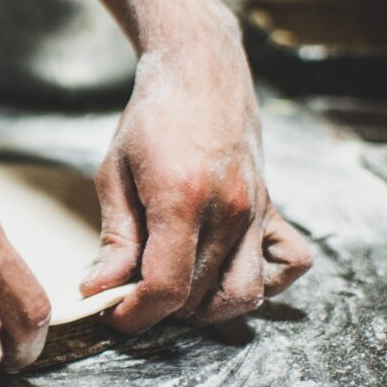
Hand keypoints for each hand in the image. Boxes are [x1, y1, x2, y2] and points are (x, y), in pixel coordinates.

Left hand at [80, 0, 311, 332]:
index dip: (136, 314)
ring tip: (171, 286)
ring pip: (243, 294)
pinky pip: (287, 265)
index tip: (112, 313)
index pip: (166, 286)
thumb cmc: (151, 117)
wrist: (201, 72)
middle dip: (157, 309)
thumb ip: (115, 237)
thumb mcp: (114, 173)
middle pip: (198, 296)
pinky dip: (261, 282)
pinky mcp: (273, 208)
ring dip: (204, 306)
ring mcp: (257, 211)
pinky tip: (223, 270)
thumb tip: (99, 288)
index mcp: (182, 198)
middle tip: (127, 291)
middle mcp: (228, 211)